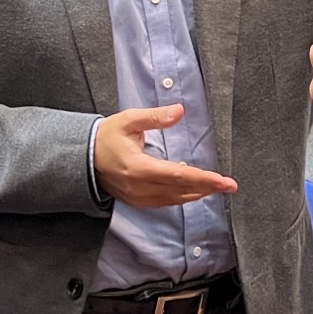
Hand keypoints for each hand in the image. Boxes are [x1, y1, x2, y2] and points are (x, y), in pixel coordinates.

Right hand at [93, 106, 237, 208]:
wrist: (82, 157)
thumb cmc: (106, 137)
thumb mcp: (129, 120)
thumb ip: (155, 117)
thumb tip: (179, 111)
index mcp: (138, 168)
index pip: (177, 176)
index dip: (203, 179)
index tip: (223, 181)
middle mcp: (139, 187)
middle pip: (180, 191)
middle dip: (207, 188)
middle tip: (230, 186)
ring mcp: (137, 197)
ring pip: (174, 199)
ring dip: (197, 194)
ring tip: (217, 188)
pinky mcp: (136, 201)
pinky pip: (165, 202)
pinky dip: (182, 197)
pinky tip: (194, 191)